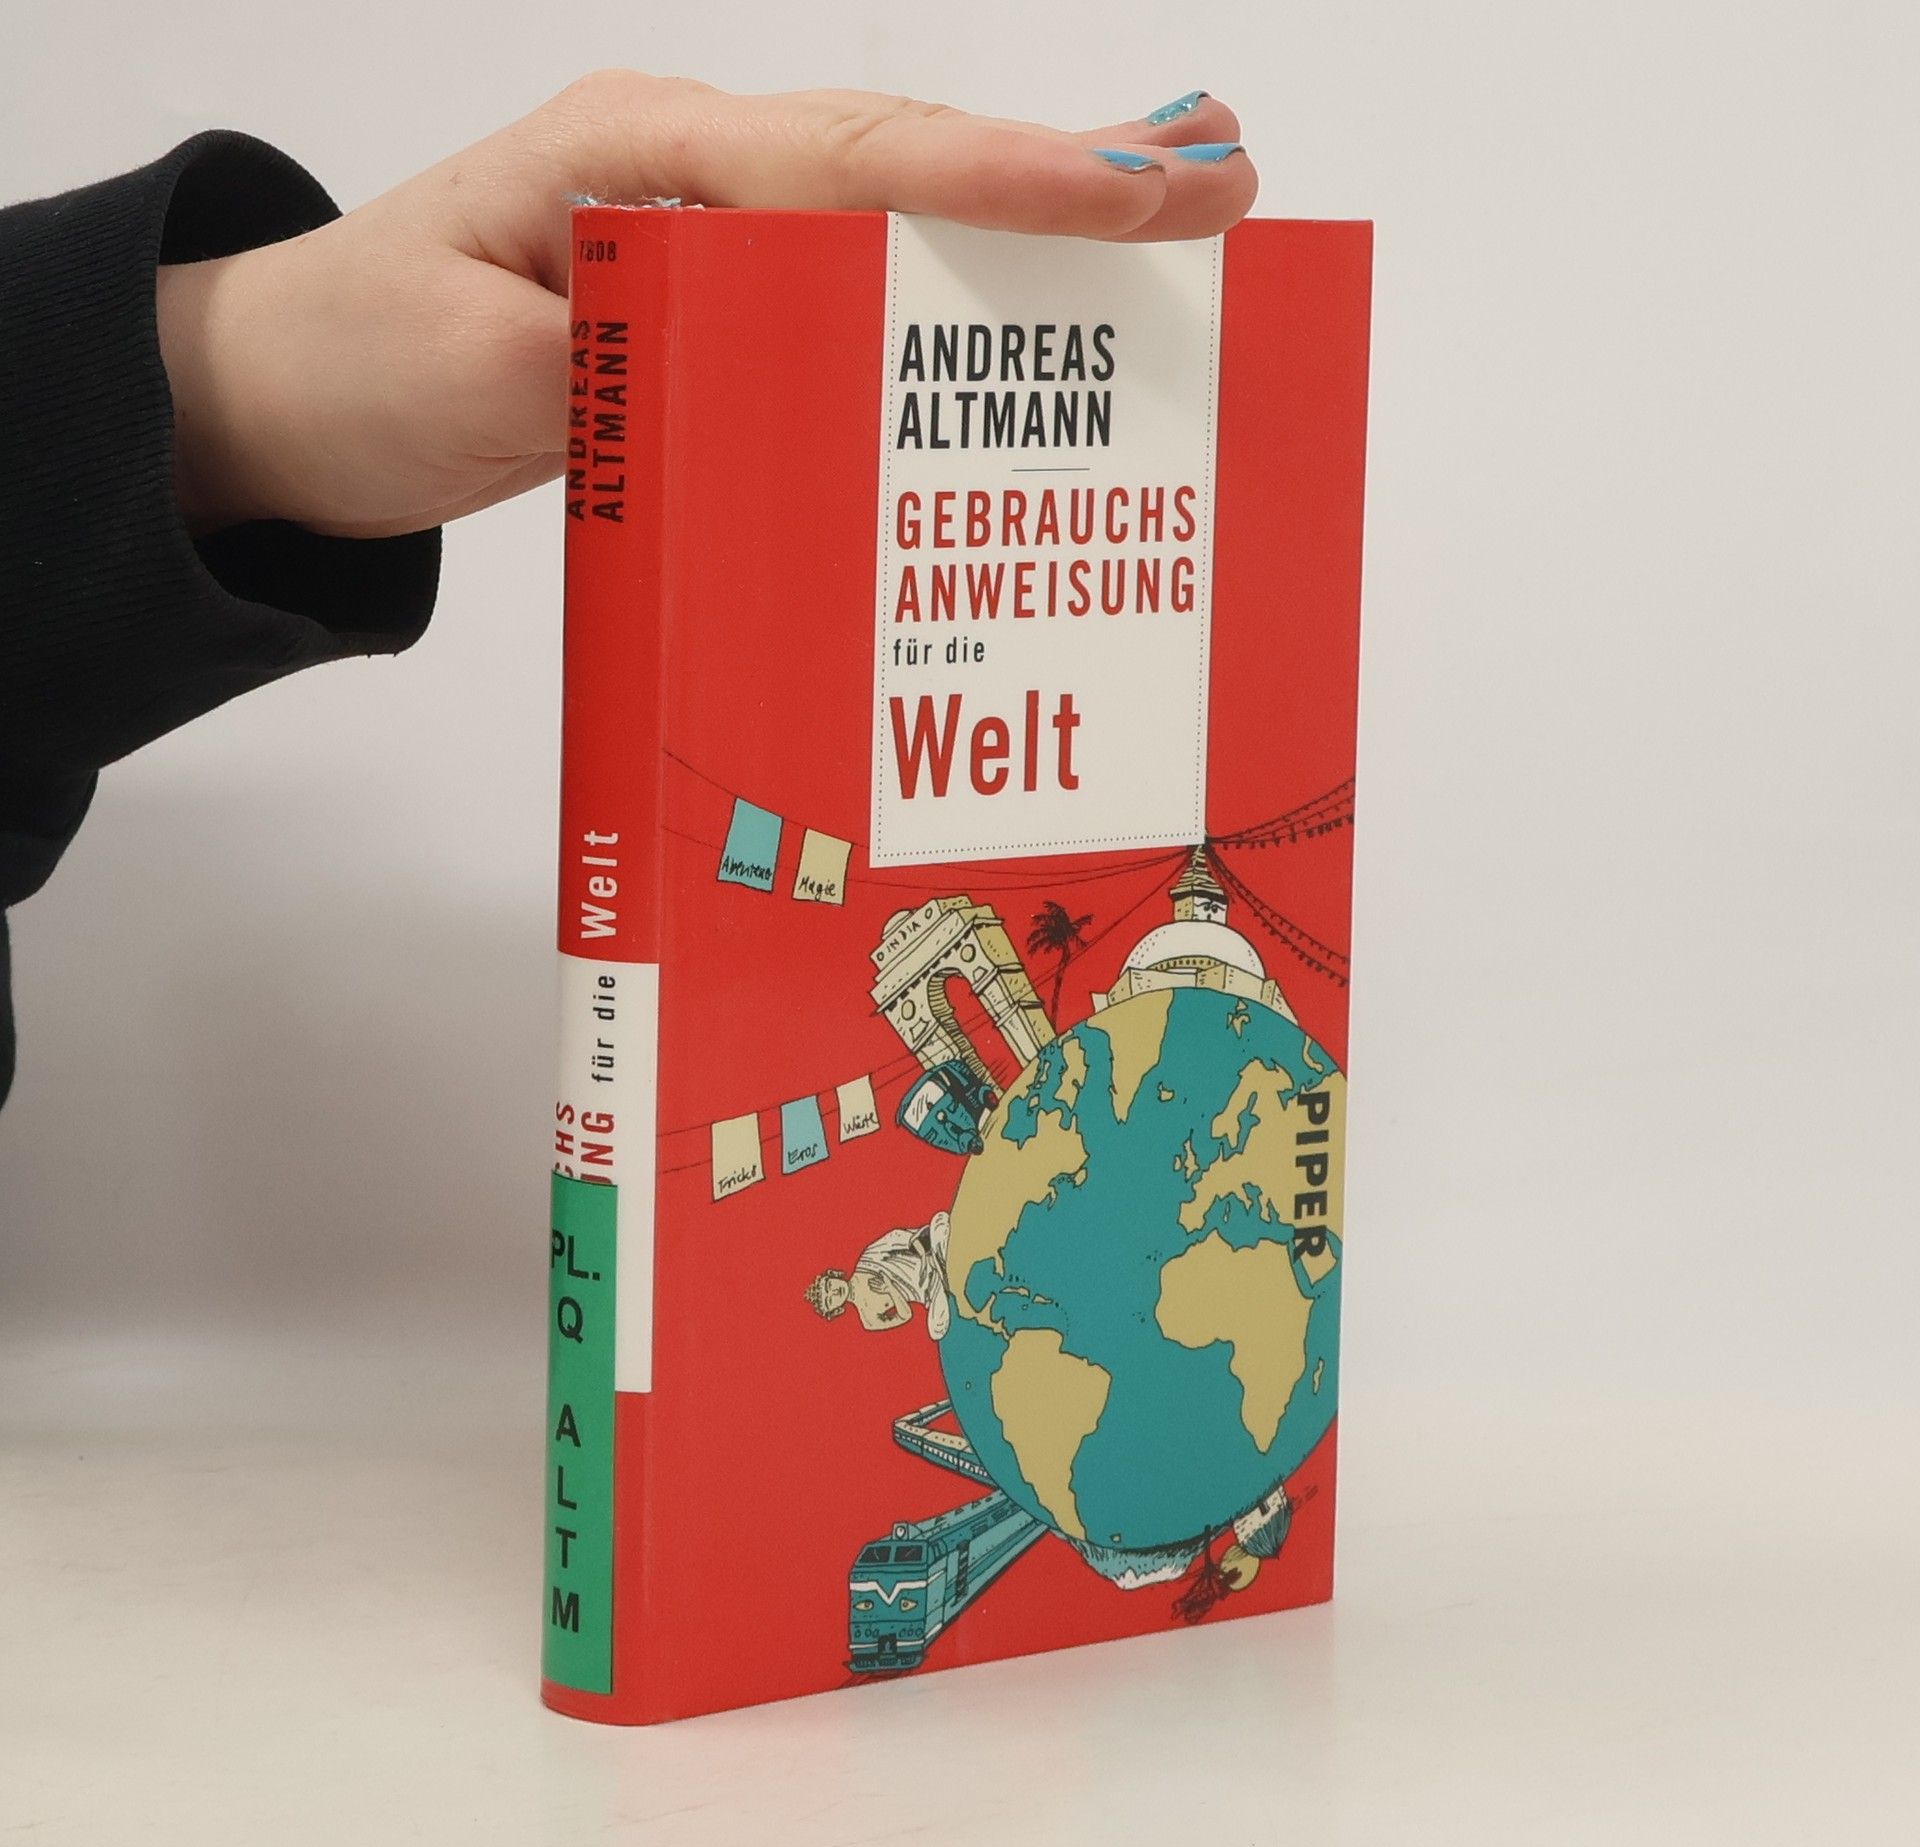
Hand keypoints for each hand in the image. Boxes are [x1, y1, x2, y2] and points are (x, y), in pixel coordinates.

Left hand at [154, 77, 1255, 538]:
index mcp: (639, 158)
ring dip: (1030, 226)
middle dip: (1068, 179)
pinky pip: (851, 288)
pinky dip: (949, 296)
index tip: (1139, 189)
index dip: (1002, 178)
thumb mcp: (483, 374)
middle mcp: (691, 175)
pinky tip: (1029, 320)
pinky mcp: (708, 304)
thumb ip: (635, 362)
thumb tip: (787, 360)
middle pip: (905, 162)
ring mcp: (705, 234)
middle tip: (1223, 187)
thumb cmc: (360, 365)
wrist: (285, 397)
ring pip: (894, 215)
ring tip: (1172, 233)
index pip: (851, 160)